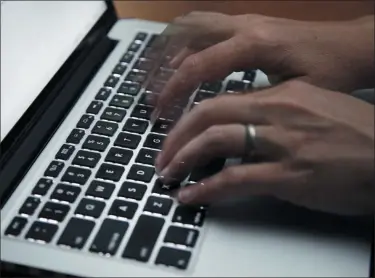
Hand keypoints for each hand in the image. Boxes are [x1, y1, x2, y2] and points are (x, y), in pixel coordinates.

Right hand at [153, 12, 373, 112]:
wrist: (352, 46)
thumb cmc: (330, 72)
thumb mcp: (291, 93)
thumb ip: (252, 101)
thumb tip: (218, 116)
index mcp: (253, 44)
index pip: (199, 65)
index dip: (174, 90)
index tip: (159, 112)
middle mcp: (243, 26)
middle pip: (186, 34)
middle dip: (162, 65)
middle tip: (149, 93)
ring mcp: (244, 21)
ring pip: (193, 25)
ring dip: (169, 50)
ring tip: (155, 78)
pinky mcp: (247, 24)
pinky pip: (206, 27)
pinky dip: (186, 43)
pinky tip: (181, 62)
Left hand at [155, 81, 374, 214]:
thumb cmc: (356, 135)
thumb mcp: (312, 109)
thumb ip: (273, 116)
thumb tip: (241, 130)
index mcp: (281, 95)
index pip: (220, 101)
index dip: (190, 119)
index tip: (176, 134)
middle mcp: (278, 112)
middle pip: (208, 115)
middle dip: (176, 136)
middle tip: (162, 155)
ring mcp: (282, 143)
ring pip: (215, 141)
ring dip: (184, 159)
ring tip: (169, 174)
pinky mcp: (289, 176)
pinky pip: (235, 179)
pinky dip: (206, 188)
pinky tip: (191, 196)